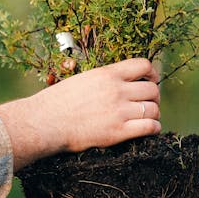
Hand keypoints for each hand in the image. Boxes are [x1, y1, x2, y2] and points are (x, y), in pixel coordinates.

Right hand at [0, 58, 160, 170]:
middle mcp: (116, 90)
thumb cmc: (57, 101)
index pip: (144, 65)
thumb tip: (118, 81)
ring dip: (154, 114)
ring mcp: (118, 111)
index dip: (152, 73)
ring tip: (148, 118)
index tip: (151, 81)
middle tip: (149, 104)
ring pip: (153, 109)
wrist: (44, 122)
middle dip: (154, 97)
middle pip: (152, 89)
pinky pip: (149, 127)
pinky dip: (154, 128)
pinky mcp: (117, 132)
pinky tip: (149, 130)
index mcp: (107, 74)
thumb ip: (103, 79)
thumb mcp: (82, 79)